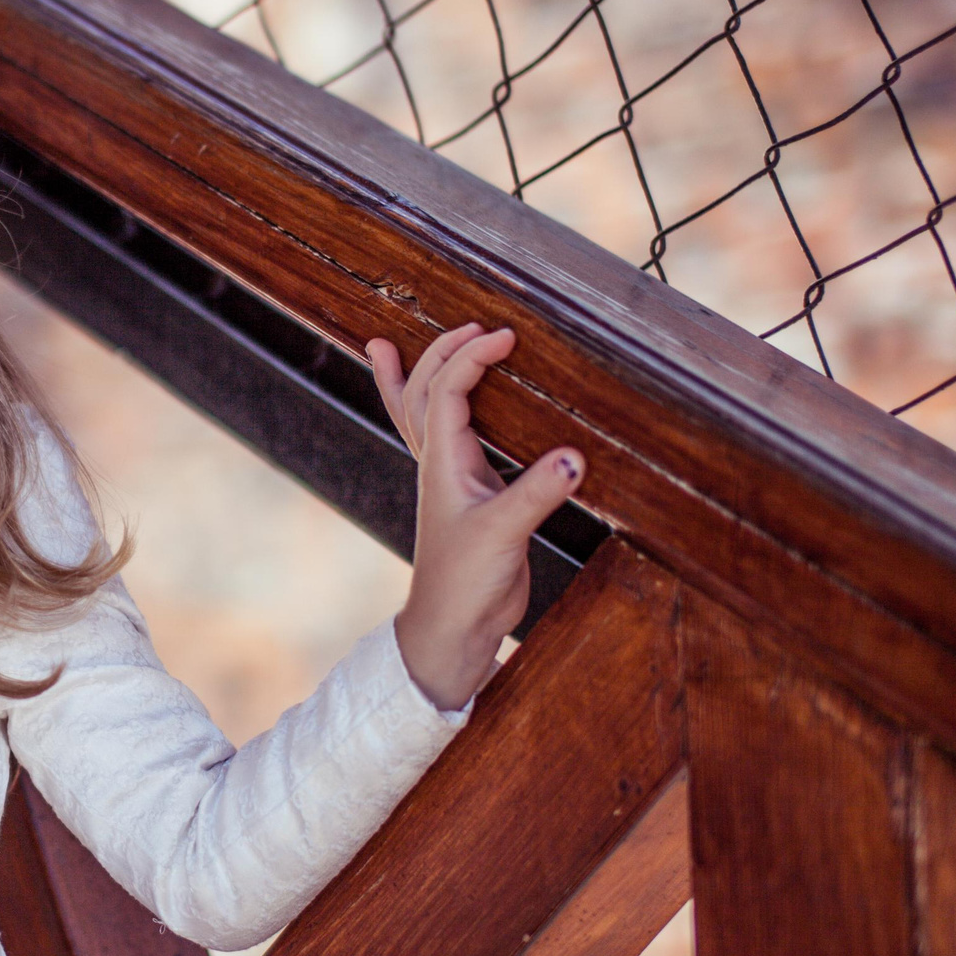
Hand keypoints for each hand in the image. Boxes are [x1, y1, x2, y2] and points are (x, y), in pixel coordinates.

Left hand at [368, 324, 582, 710]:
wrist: (453, 629)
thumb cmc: (466, 583)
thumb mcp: (504, 534)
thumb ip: (537, 494)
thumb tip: (573, 456)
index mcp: (443, 463)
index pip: (448, 392)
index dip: (471, 358)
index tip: (504, 336)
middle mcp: (441, 465)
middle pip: (425, 393)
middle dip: (442, 354)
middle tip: (474, 326)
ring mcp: (452, 480)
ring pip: (419, 415)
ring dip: (411, 378)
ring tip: (382, 348)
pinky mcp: (471, 499)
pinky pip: (444, 442)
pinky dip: (436, 414)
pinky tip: (443, 410)